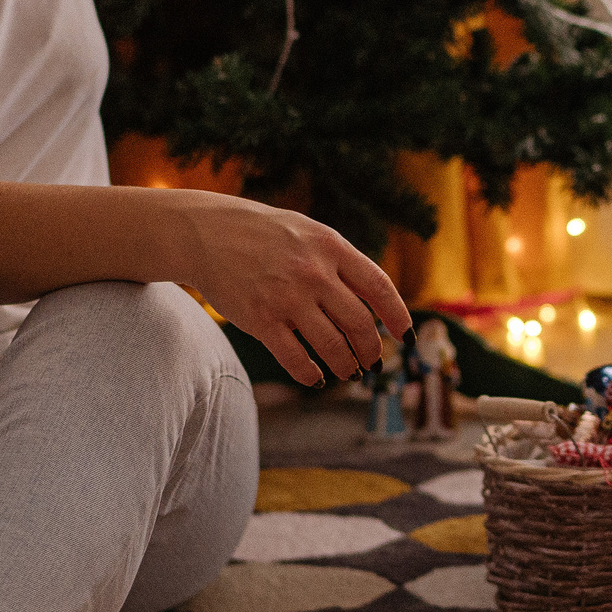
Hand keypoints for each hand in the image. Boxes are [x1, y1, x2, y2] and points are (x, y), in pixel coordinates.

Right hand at [180, 198, 412, 384]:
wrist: (207, 233)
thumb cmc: (264, 234)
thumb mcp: (309, 233)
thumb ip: (340, 261)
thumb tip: (374, 300)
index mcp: (330, 247)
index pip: (378, 286)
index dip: (397, 315)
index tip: (404, 335)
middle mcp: (313, 273)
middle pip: (359, 323)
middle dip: (371, 349)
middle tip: (372, 361)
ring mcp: (287, 298)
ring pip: (332, 346)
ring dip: (346, 366)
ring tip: (349, 372)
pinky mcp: (261, 321)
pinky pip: (295, 359)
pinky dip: (310, 374)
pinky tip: (316, 378)